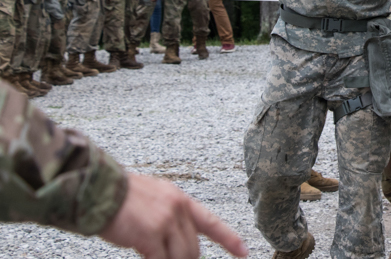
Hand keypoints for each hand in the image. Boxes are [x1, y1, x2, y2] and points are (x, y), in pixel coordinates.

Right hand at [99, 173, 247, 258]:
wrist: (97, 188)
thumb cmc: (118, 196)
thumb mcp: (153, 199)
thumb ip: (168, 217)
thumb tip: (176, 240)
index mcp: (180, 199)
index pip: (211, 222)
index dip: (230, 240)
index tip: (243, 253)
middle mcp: (178, 209)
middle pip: (193, 248)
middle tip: (168, 257)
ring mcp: (166, 221)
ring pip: (181, 256)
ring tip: (155, 255)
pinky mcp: (151, 234)